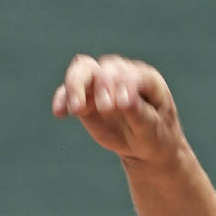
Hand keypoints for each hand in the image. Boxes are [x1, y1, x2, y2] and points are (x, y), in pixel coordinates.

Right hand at [51, 54, 185, 167]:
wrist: (144, 148)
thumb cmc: (156, 136)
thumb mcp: (152, 129)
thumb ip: (138, 113)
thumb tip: (124, 99)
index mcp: (145, 78)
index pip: (132, 74)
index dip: (126, 85)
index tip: (122, 104)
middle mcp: (121, 74)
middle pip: (106, 68)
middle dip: (103, 85)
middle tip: (106, 107)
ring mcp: (101, 83)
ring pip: (83, 70)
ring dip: (76, 85)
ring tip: (76, 108)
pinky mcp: (85, 97)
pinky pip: (68, 91)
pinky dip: (62, 99)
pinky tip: (59, 113)